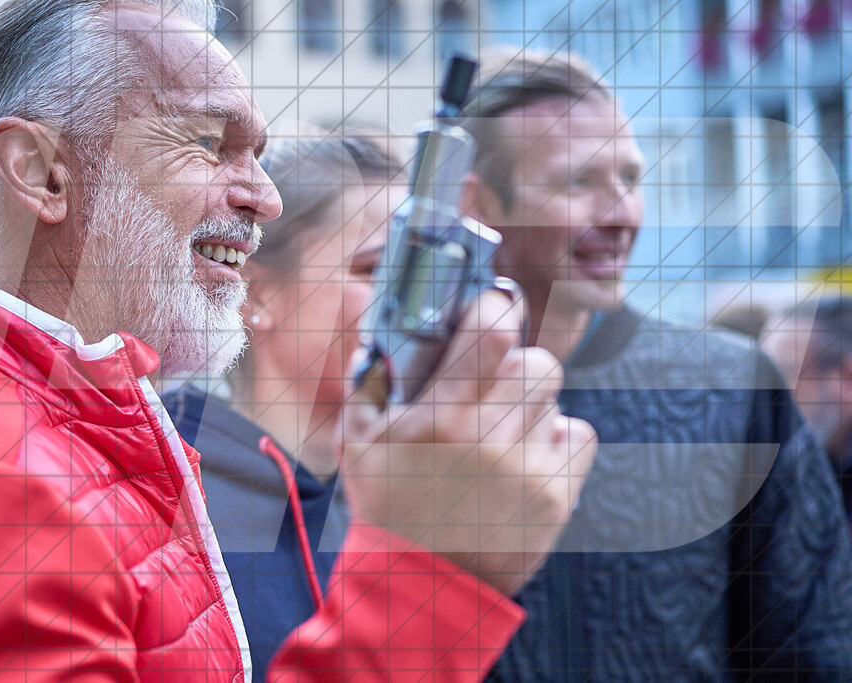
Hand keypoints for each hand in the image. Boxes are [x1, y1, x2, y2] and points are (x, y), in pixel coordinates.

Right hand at [339, 290, 596, 594]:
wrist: (420, 584)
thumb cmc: (386, 503)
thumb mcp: (359, 438)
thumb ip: (369, 372)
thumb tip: (373, 312)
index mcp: (438, 418)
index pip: (491, 332)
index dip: (494, 311)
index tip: (487, 313)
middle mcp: (487, 439)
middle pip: (538, 361)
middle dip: (516, 364)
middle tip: (492, 384)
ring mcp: (528, 471)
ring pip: (555, 398)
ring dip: (530, 404)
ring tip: (502, 431)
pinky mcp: (556, 498)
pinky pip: (579, 436)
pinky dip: (558, 439)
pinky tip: (526, 457)